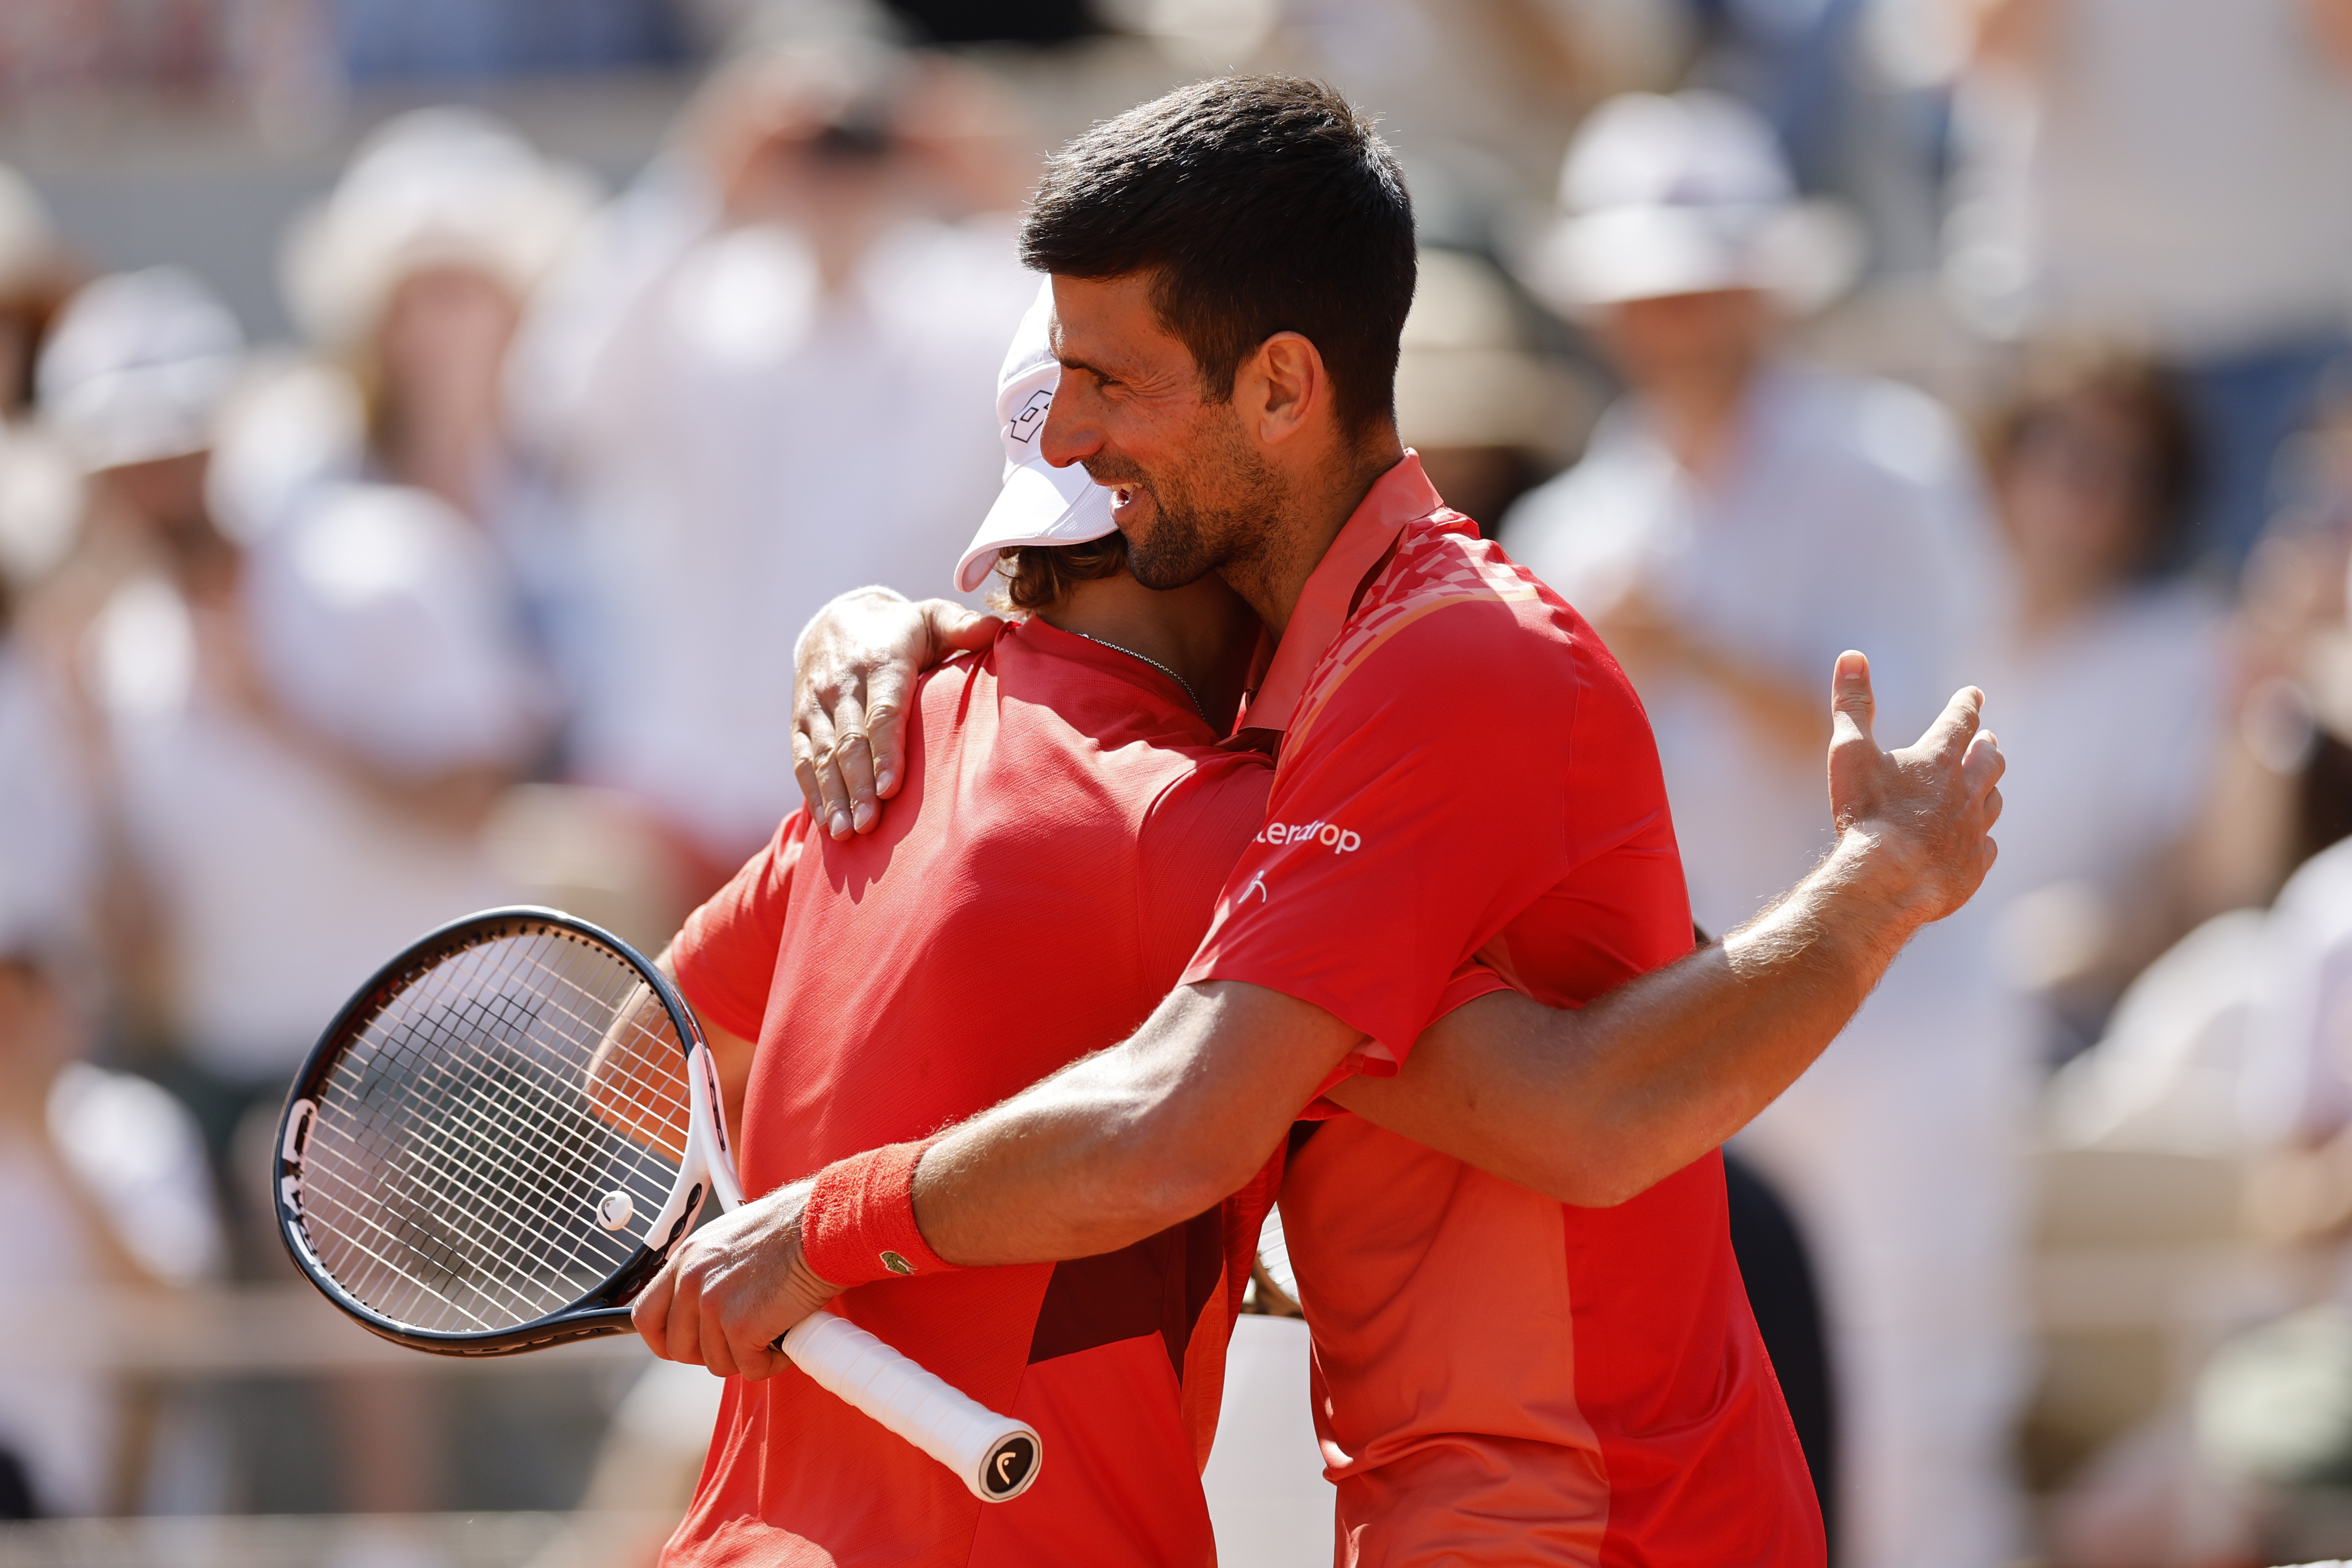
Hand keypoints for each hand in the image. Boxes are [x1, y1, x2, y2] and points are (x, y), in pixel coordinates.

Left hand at [632, 1180, 843, 1379]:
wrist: (823, 1224)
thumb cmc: (791, 1228)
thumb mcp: (730, 1240)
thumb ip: (707, 1271)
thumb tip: (703, 1305)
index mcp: (686, 1258)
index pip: (646, 1315)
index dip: (665, 1340)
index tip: (689, 1344)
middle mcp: (692, 1280)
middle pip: (679, 1348)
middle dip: (712, 1352)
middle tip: (743, 1339)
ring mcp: (713, 1304)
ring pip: (716, 1363)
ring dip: (748, 1356)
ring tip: (774, 1329)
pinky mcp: (741, 1326)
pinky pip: (750, 1369)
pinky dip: (773, 1361)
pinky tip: (788, 1337)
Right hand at [792, 589, 998, 839]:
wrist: (835, 619)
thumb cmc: (899, 629)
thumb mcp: (931, 617)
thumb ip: (961, 625)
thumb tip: (999, 628)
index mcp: (881, 661)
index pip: (883, 712)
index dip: (886, 752)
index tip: (892, 790)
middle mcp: (843, 683)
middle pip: (850, 741)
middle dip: (859, 786)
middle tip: (869, 825)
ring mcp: (816, 703)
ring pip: (822, 754)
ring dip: (833, 796)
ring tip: (845, 832)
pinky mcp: (799, 718)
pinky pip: (802, 758)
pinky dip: (812, 791)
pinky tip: (825, 821)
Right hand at [1825, 650, 2004, 925]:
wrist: (1888, 881)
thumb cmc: (1865, 815)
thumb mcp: (1850, 751)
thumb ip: (1852, 704)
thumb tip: (1852, 656)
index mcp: (1938, 758)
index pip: (1960, 720)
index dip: (1967, 704)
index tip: (1975, 694)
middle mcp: (1965, 789)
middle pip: (1988, 760)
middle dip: (1987, 746)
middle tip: (1989, 739)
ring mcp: (1973, 829)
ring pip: (1993, 801)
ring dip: (1990, 788)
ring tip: (1989, 785)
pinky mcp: (1973, 865)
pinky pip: (1987, 847)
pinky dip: (1983, 838)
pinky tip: (1980, 841)